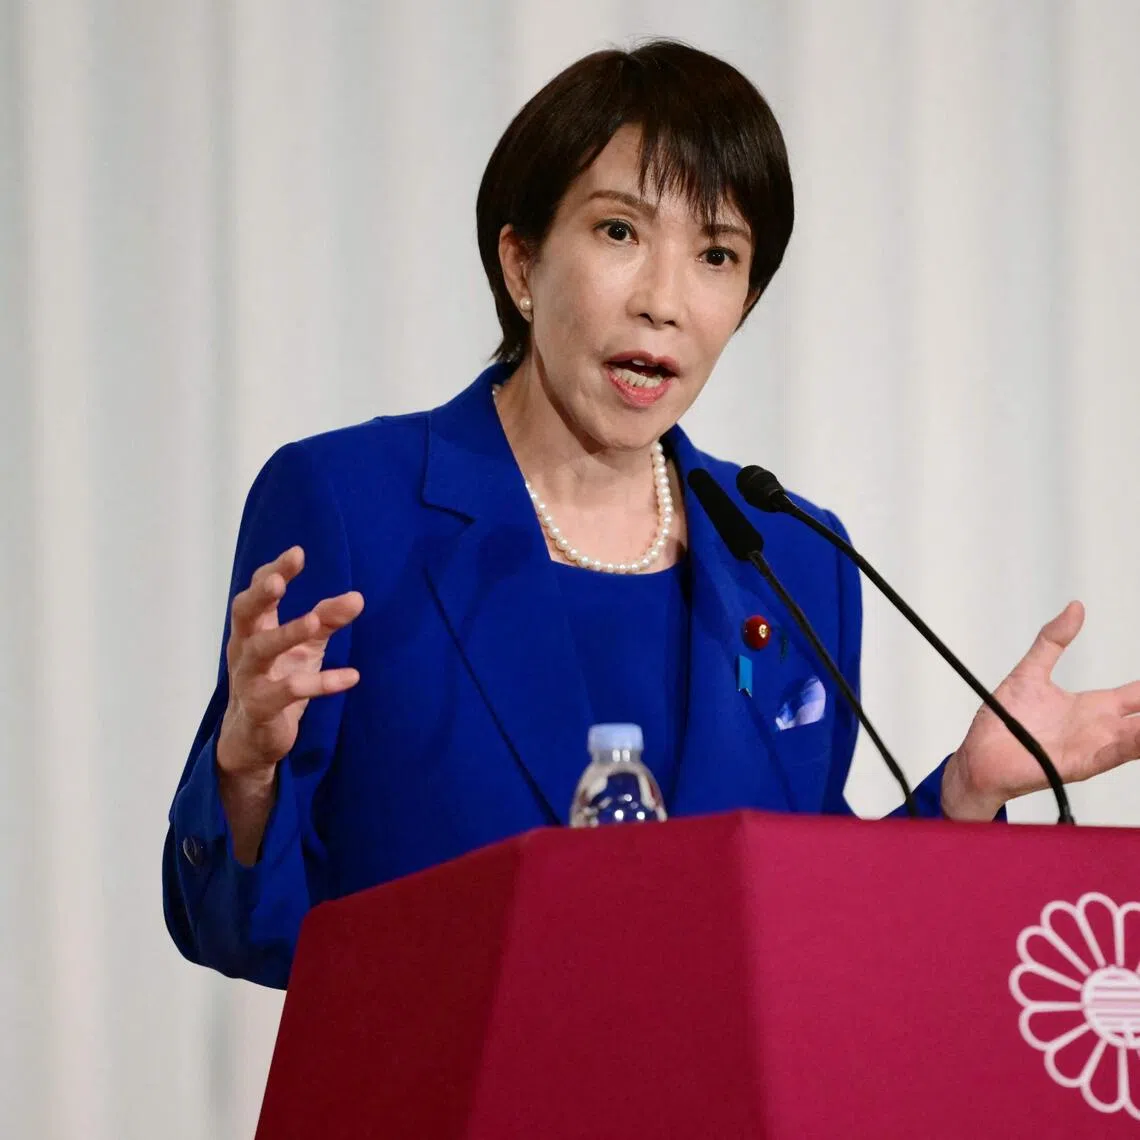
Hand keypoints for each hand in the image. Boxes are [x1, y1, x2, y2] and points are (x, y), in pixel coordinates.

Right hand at [218, 545, 363, 782]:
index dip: (274, 571)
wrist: (253, 739)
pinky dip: (320, 683)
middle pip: (244, 614)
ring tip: (314, 622)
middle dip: (261, 595)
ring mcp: (249, 679)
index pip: (257, 593)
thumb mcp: (305, 648)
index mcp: (253, 629)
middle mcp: (244, 649)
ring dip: (286, 634)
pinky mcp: (261, 708)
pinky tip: (352, 676)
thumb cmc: (278, 681)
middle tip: (279, 580)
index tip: (298, 552)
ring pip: (260, 651)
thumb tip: (357, 597)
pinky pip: (288, 692)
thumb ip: (327, 620)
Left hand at [943, 601, 1139, 819]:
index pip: (1139, 695)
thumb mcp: (1031, 671)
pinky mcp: (1080, 763)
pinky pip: (1116, 754)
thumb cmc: (1002, 721)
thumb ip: (1052, 641)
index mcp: (1093, 707)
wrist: (979, 756)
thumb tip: (1075, 608)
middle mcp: (1100, 728)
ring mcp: (1093, 747)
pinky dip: (1136, 744)